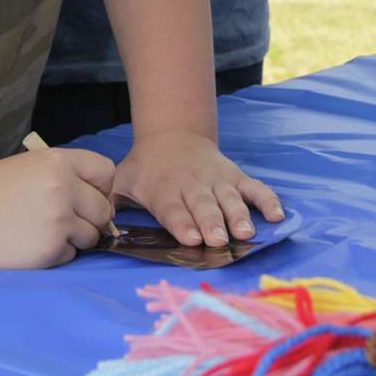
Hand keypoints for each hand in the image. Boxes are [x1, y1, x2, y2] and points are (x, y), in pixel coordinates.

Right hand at [0, 147, 115, 267]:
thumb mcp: (32, 165)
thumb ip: (66, 176)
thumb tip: (98, 199)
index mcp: (60, 161)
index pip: (107, 171)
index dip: (100, 187)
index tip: (87, 196)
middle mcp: (65, 187)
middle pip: (104, 209)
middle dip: (92, 219)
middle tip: (68, 221)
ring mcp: (60, 220)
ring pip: (92, 236)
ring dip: (76, 238)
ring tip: (46, 231)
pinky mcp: (51, 249)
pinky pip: (72, 255)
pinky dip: (58, 253)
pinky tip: (33, 244)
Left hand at [112, 130, 283, 247]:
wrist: (171, 135)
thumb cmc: (145, 168)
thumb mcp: (123, 179)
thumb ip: (110, 201)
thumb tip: (97, 225)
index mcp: (164, 189)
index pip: (173, 209)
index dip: (182, 223)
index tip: (191, 238)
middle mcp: (192, 185)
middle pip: (203, 206)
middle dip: (211, 223)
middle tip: (218, 240)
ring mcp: (216, 180)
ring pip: (229, 198)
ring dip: (238, 215)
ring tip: (245, 232)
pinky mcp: (234, 175)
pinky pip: (254, 187)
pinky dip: (267, 200)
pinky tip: (278, 215)